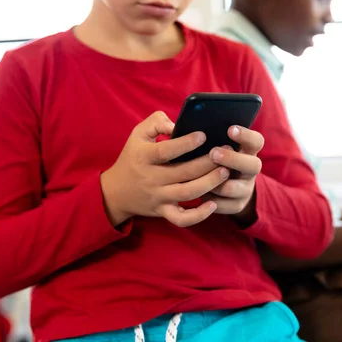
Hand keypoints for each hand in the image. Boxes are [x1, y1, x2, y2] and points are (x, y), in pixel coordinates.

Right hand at [100, 111, 229, 227]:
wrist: (116, 192)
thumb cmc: (133, 157)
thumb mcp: (137, 134)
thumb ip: (157, 122)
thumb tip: (177, 124)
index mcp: (144, 157)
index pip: (165, 151)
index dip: (185, 144)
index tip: (203, 135)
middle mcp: (151, 178)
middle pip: (183, 173)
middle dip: (208, 162)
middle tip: (226, 151)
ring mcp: (158, 197)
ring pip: (187, 193)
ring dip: (209, 183)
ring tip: (226, 171)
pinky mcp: (163, 211)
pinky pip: (181, 219)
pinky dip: (198, 215)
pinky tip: (214, 204)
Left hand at [203, 126, 263, 224]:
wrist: (226, 188)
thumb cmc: (214, 158)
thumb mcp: (217, 145)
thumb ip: (210, 137)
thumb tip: (184, 128)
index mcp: (248, 151)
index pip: (256, 141)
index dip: (246, 135)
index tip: (230, 129)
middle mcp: (251, 170)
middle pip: (252, 165)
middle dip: (232, 159)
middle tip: (213, 153)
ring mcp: (245, 189)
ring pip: (232, 188)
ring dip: (213, 181)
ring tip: (197, 176)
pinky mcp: (237, 205)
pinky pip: (221, 204)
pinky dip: (207, 198)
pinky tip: (196, 191)